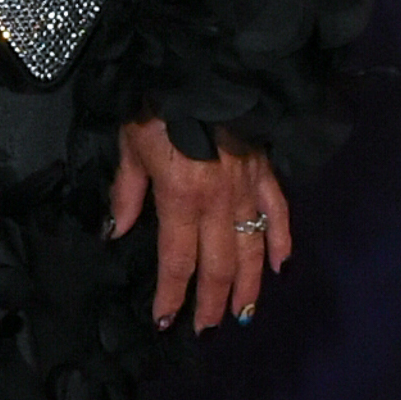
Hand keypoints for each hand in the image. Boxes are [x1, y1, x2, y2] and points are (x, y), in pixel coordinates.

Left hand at [110, 119, 289, 331]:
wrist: (202, 69)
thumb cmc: (157, 106)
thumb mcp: (130, 146)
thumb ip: (127, 193)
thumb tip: (117, 231)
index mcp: (181, 198)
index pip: (176, 260)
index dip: (171, 294)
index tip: (165, 321)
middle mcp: (218, 201)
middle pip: (219, 265)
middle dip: (211, 302)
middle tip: (204, 330)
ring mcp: (247, 188)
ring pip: (253, 248)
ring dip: (248, 285)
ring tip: (241, 315)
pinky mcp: (266, 172)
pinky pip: (280, 212)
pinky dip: (283, 240)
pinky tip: (282, 266)